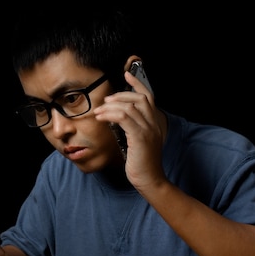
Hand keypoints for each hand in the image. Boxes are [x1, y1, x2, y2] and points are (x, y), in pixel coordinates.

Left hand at [94, 71, 165, 189]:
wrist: (150, 181)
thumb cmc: (142, 164)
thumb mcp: (139, 143)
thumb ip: (133, 129)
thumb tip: (118, 118)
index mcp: (155, 124)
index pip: (148, 97)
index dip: (137, 84)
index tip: (126, 74)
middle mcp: (154, 124)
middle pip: (139, 98)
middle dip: (120, 95)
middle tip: (106, 100)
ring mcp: (148, 130)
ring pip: (129, 107)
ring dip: (111, 106)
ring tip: (99, 111)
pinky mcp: (140, 137)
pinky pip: (124, 118)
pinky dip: (111, 115)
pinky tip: (102, 118)